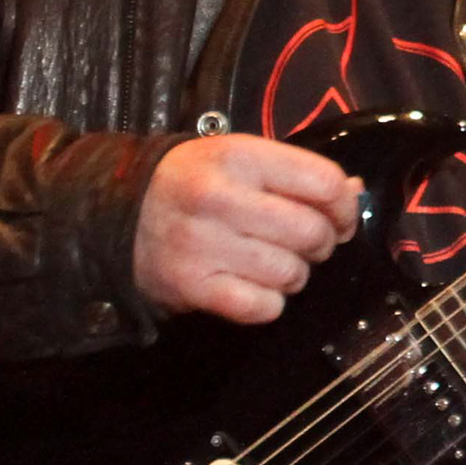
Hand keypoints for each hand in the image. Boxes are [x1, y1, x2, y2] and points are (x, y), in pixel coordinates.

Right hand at [133, 134, 360, 323]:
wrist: (112, 213)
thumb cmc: (190, 184)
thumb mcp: (237, 159)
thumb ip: (295, 173)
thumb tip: (354, 192)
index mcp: (237, 156)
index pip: (323, 182)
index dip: (343, 207)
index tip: (338, 218)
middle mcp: (219, 198)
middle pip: (312, 232)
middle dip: (320, 244)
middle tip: (302, 244)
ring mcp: (202, 244)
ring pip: (291, 273)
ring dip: (292, 275)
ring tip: (270, 263)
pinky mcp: (190, 286)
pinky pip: (261, 307)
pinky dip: (266, 303)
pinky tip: (250, 287)